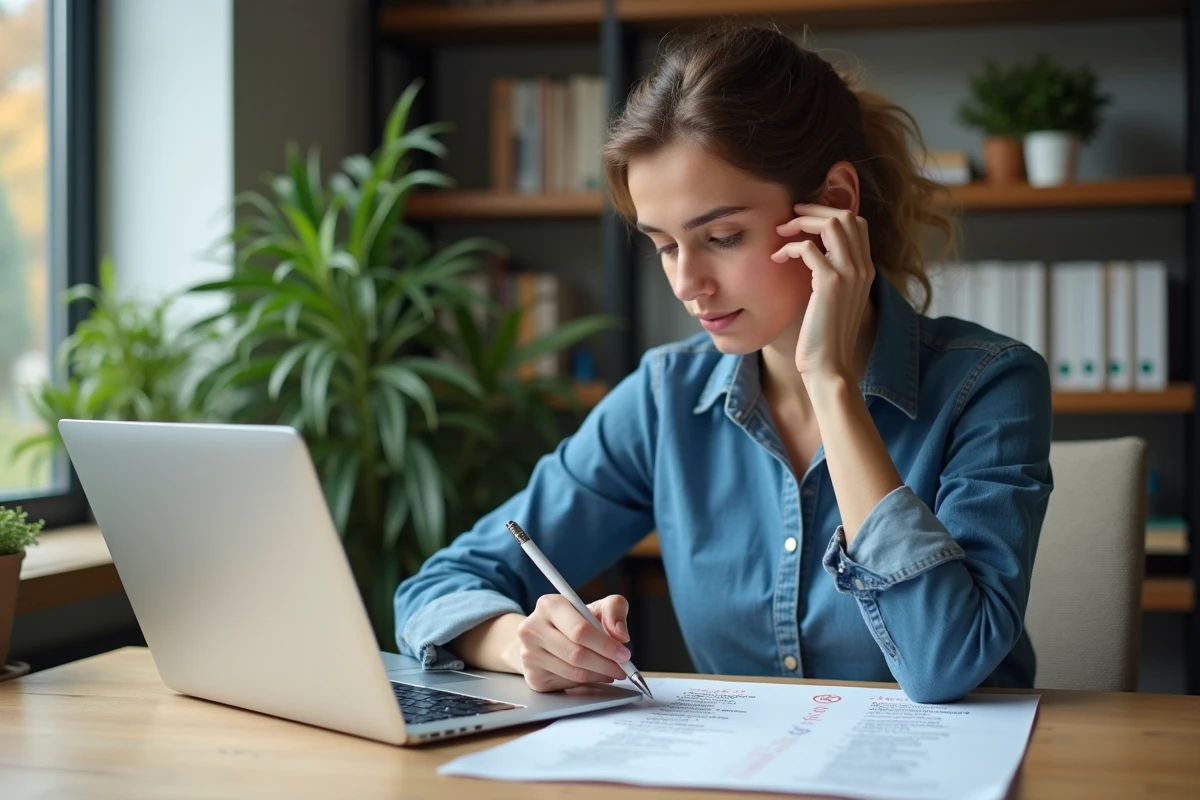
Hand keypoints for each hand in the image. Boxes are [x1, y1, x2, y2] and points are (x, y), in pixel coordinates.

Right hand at [509, 594, 631, 692]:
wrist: (543, 635)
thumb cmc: (574, 620)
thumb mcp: (597, 607)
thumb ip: (614, 610)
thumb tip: (621, 635)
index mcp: (549, 605)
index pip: (580, 630)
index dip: (605, 645)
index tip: (623, 654)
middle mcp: (533, 629)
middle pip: (576, 654)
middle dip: (606, 664)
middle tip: (623, 668)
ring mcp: (529, 654)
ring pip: (573, 672)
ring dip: (599, 675)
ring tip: (611, 671)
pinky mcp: (533, 677)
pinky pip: (567, 684)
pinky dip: (587, 682)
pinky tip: (594, 674)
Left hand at [771, 204, 874, 379]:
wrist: (829, 365)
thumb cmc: (824, 337)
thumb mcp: (833, 301)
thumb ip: (831, 276)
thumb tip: (812, 255)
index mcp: (866, 270)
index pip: (857, 223)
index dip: (830, 213)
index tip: (805, 218)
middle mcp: (863, 268)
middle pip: (846, 215)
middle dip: (815, 210)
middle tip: (790, 215)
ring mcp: (850, 274)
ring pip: (832, 223)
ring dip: (802, 222)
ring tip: (781, 231)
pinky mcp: (831, 284)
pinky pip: (810, 248)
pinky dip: (790, 247)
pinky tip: (778, 258)